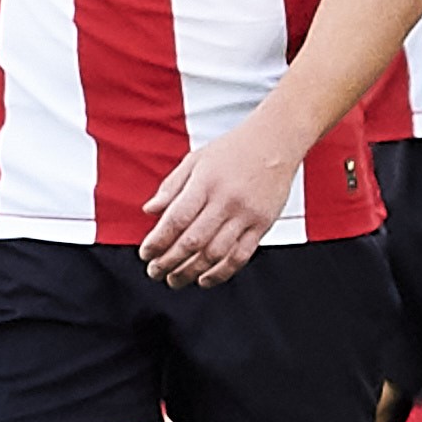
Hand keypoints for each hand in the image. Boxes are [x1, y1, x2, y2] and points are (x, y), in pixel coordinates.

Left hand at [138, 128, 305, 288]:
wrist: (276, 142)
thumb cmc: (232, 150)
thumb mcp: (196, 160)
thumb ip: (171, 187)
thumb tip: (149, 211)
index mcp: (205, 182)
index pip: (176, 218)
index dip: (158, 241)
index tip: (145, 254)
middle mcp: (226, 200)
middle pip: (193, 241)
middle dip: (169, 262)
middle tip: (154, 272)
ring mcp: (246, 215)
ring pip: (215, 253)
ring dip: (191, 272)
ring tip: (174, 279)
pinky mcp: (263, 225)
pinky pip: (240, 256)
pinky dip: (221, 273)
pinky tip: (204, 280)